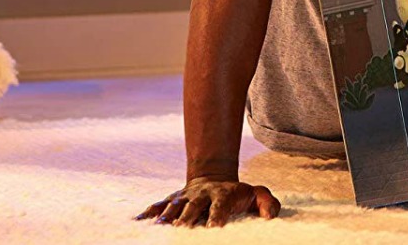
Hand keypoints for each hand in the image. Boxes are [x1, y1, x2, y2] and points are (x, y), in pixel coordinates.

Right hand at [134, 177, 279, 227]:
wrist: (214, 178)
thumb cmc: (238, 193)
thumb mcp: (257, 194)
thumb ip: (267, 203)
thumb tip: (270, 216)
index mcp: (222, 195)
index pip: (220, 206)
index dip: (217, 216)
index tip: (214, 229)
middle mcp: (202, 194)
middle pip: (194, 206)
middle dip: (188, 218)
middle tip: (183, 230)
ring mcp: (186, 196)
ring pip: (174, 204)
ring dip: (167, 214)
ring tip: (161, 225)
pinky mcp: (173, 199)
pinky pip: (158, 204)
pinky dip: (149, 211)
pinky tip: (138, 220)